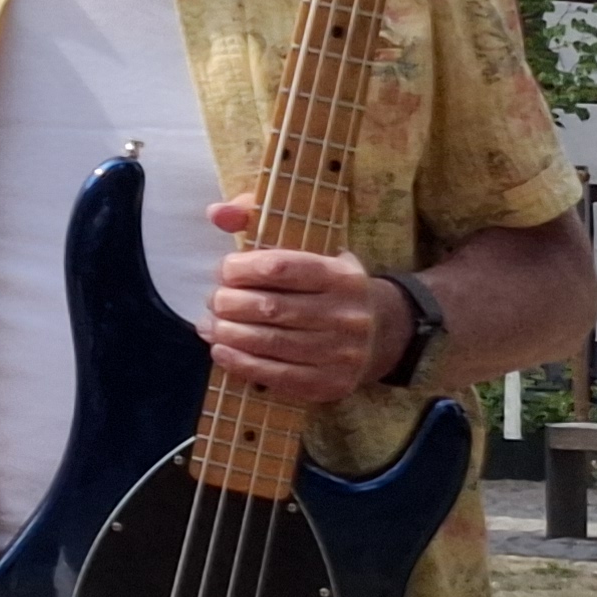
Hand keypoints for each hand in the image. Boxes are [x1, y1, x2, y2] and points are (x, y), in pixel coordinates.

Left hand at [196, 195, 418, 405]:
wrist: (387, 333)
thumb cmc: (333, 286)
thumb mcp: (314, 250)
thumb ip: (261, 223)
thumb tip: (217, 213)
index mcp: (340, 276)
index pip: (282, 268)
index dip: (243, 269)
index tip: (224, 271)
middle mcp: (344, 314)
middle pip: (272, 308)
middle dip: (230, 304)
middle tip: (214, 301)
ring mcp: (339, 352)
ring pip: (271, 343)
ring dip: (229, 334)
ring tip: (209, 326)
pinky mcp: (330, 383)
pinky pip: (278, 375)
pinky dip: (242, 363)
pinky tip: (222, 351)